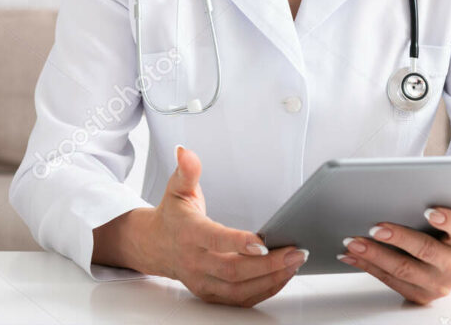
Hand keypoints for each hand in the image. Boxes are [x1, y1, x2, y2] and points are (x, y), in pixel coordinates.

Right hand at [96, 145, 308, 306]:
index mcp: (188, 233)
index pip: (214, 240)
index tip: (263, 241)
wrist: (155, 245)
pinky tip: (282, 277)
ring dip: (270, 280)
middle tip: (295, 252)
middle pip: (233, 270)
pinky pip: (239, 299)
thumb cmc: (174, 216)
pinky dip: (264, 290)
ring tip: (294, 264)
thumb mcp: (177, 188)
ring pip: (238, 289)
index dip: (238, 242)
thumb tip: (186, 152)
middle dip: (267, 264)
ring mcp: (202, 281)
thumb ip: (187, 171)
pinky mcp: (211, 293)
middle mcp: (194, 261)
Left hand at [337, 207, 450, 304]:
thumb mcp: (450, 217)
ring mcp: (439, 285)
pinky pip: (391, 281)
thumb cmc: (446, 231)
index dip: (446, 220)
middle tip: (375, 227)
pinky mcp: (421, 296)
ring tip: (353, 242)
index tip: (429, 211)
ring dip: (374, 255)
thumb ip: (436, 207)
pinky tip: (352, 256)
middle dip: (397, 238)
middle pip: (425, 250)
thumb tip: (398, 193)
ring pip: (402, 270)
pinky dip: (368, 267)